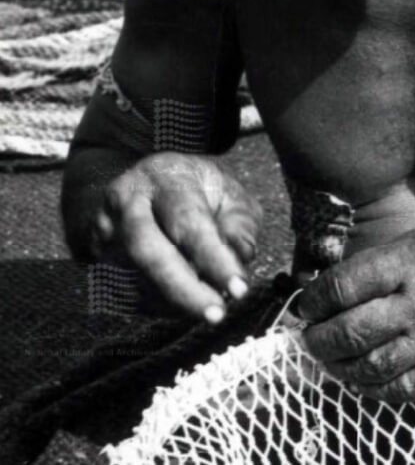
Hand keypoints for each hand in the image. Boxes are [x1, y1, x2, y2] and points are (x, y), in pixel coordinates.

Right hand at [92, 153, 262, 322]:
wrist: (142, 184)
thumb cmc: (195, 191)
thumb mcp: (229, 194)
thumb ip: (240, 225)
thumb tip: (239, 259)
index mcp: (166, 179)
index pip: (189, 221)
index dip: (213, 258)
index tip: (238, 288)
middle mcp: (127, 202)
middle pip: (148, 251)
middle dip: (184, 290)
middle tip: (215, 314)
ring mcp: (105, 231)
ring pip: (134, 278)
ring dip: (175, 302)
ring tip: (207, 307)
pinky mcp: (96, 258)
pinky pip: (125, 293)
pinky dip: (159, 305)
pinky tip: (182, 303)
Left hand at [295, 215, 414, 401]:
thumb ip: (394, 255)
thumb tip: (346, 276)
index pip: (345, 285)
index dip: (315, 299)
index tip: (307, 304)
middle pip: (350, 330)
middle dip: (318, 338)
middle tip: (310, 336)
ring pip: (370, 366)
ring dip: (338, 366)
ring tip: (329, 358)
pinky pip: (404, 389)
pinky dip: (374, 390)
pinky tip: (362, 381)